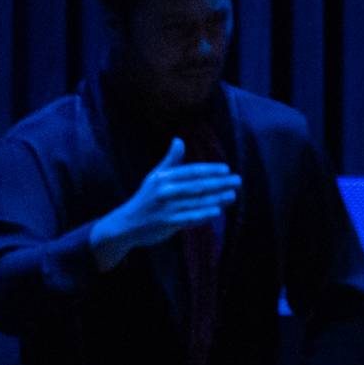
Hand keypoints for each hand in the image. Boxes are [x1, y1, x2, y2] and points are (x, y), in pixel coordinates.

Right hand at [89, 138, 238, 268]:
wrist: (125, 225)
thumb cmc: (145, 198)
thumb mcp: (155, 177)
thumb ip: (170, 160)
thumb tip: (179, 139)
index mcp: (162, 178)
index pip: (190, 172)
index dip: (209, 170)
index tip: (227, 169)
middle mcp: (163, 191)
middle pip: (197, 186)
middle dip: (219, 183)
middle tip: (238, 181)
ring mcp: (165, 208)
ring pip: (196, 202)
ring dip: (216, 199)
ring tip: (233, 195)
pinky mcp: (166, 223)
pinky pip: (189, 218)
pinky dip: (203, 215)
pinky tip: (218, 212)